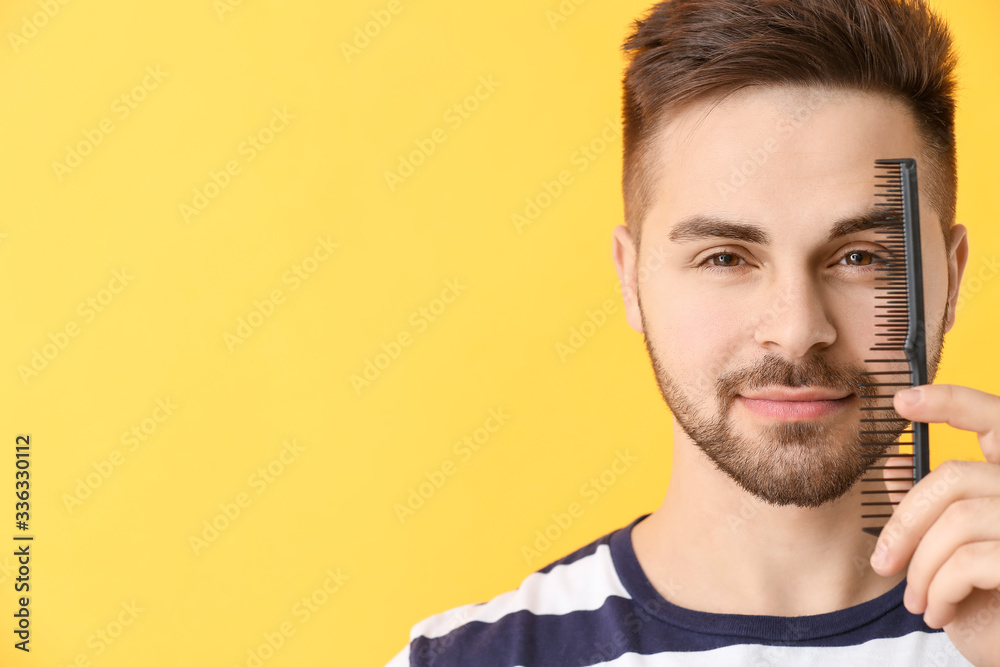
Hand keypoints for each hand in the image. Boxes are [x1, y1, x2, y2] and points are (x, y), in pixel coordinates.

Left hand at [869, 384, 999, 666]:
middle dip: (905, 522)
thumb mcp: (961, 550)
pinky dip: (939, 588)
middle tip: (882, 563)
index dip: (953, 402)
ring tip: (915, 600)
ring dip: (921, 565)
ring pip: (957, 519)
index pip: (997, 420)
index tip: (901, 401)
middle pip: (954, 476)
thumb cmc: (998, 602)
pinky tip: (937, 611)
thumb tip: (893, 465)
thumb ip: (939, 506)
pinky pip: (970, 560)